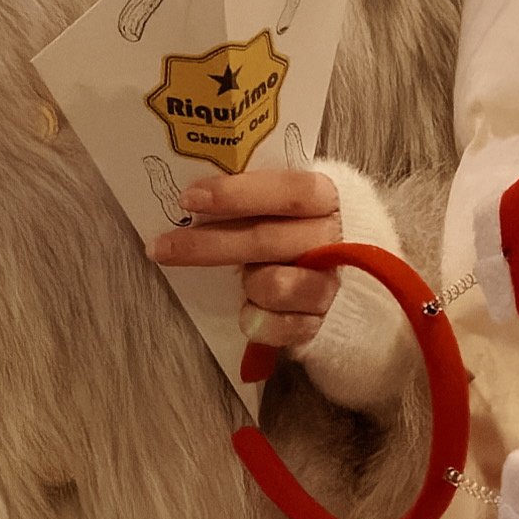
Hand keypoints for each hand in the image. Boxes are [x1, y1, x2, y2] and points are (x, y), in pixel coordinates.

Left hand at [153, 163, 343, 375]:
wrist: (357, 281)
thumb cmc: (304, 232)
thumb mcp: (289, 206)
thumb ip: (257, 198)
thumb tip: (193, 197)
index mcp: (328, 200)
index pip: (289, 192)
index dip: (238, 194)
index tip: (189, 198)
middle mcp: (335, 240)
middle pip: (266, 240)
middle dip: (207, 245)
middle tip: (161, 246)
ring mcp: (331, 284)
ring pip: (273, 285)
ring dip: (248, 284)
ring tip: (244, 279)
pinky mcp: (323, 323)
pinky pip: (278, 326)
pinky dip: (257, 320)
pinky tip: (251, 310)